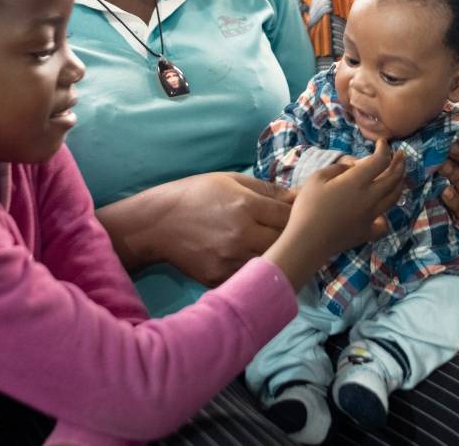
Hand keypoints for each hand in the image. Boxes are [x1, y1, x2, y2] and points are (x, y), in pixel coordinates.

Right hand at [156, 172, 294, 286]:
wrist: (156, 223)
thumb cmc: (195, 195)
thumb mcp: (230, 180)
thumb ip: (266, 189)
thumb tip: (297, 197)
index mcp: (245, 206)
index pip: (289, 215)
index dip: (299, 215)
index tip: (302, 216)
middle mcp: (241, 235)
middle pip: (286, 242)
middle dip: (293, 238)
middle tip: (295, 235)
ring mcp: (230, 260)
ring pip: (271, 264)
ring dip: (278, 257)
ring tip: (280, 251)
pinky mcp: (219, 278)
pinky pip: (249, 278)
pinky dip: (256, 273)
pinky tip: (257, 264)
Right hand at [265, 140, 404, 290]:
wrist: (307, 240)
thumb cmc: (308, 206)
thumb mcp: (317, 178)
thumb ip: (338, 169)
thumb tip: (352, 168)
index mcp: (357, 181)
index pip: (380, 160)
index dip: (384, 148)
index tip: (381, 142)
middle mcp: (370, 197)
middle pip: (393, 177)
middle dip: (399, 163)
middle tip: (401, 155)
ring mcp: (371, 216)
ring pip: (394, 197)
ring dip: (399, 183)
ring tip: (399, 176)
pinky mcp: (367, 232)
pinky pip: (384, 223)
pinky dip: (386, 215)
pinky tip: (382, 212)